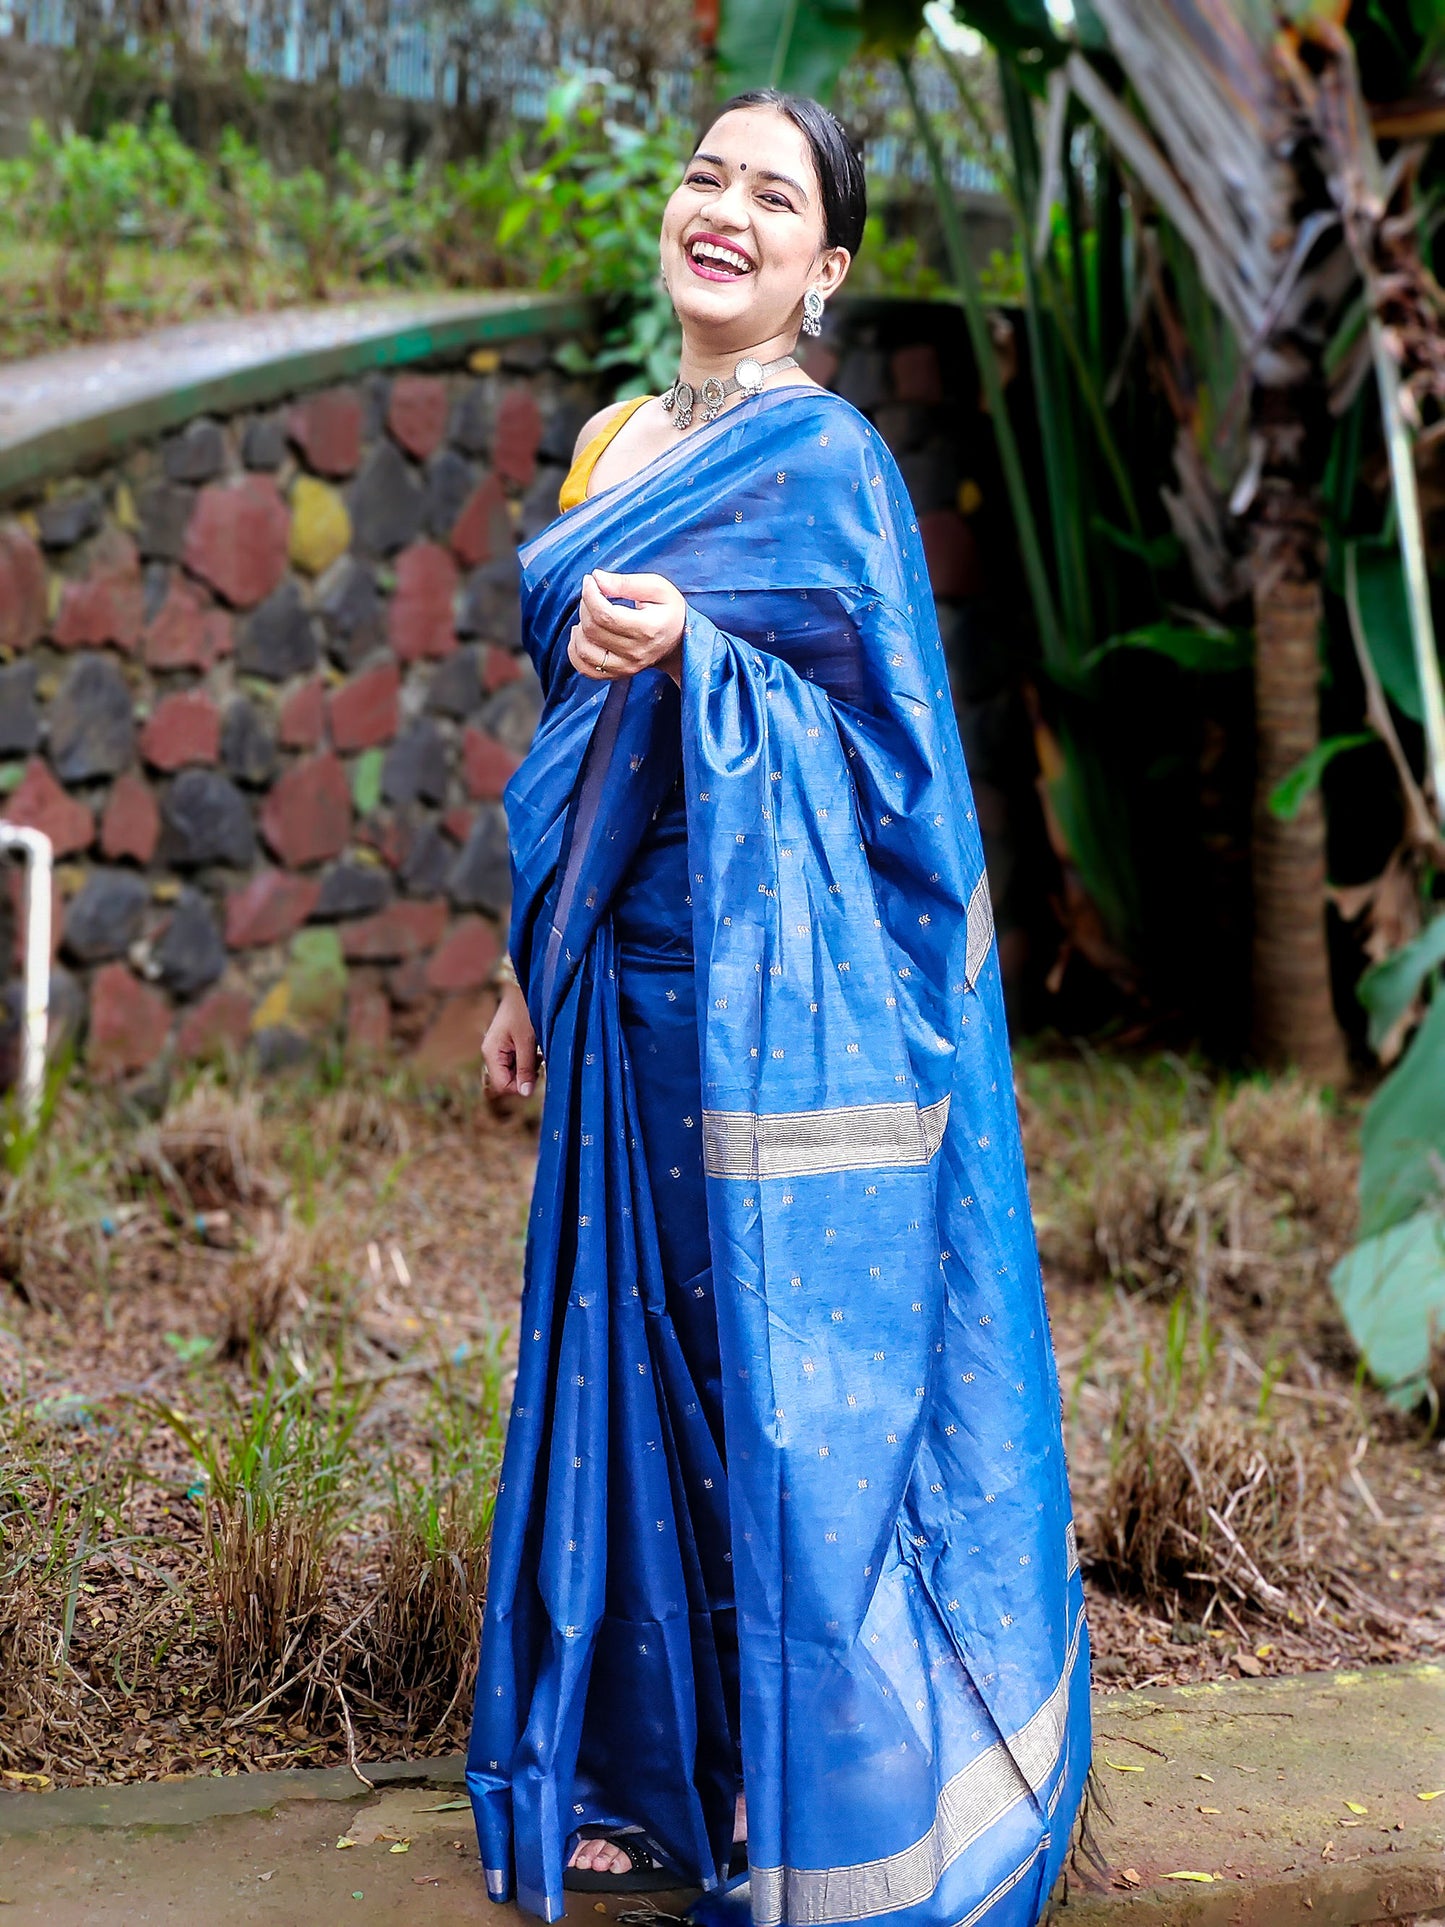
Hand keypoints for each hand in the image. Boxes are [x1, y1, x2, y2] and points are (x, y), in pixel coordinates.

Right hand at [482, 983, 538, 1097]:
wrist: (524, 987)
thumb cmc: (525, 1010)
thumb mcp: (527, 1041)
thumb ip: (525, 1068)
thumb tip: (525, 1093)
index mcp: (491, 1052)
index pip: (502, 1085)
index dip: (520, 1086)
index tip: (536, 1074)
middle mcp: (491, 1053)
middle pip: (507, 1080)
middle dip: (525, 1076)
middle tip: (538, 1059)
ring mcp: (499, 1049)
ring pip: (513, 1072)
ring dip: (528, 1068)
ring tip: (537, 1052)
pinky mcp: (507, 1045)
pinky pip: (517, 1062)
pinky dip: (528, 1060)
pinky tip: (535, 1049)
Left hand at [568, 571, 683, 685]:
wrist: (679, 643)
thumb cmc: (668, 611)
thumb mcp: (657, 587)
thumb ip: (626, 582)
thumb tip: (597, 578)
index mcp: (647, 629)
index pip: (605, 614)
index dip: (590, 594)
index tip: (590, 580)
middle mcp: (635, 652)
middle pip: (592, 629)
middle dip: (585, 606)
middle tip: (594, 594)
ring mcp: (626, 667)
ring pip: (584, 650)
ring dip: (579, 628)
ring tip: (590, 615)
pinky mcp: (617, 674)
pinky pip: (584, 668)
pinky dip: (575, 651)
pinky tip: (583, 635)